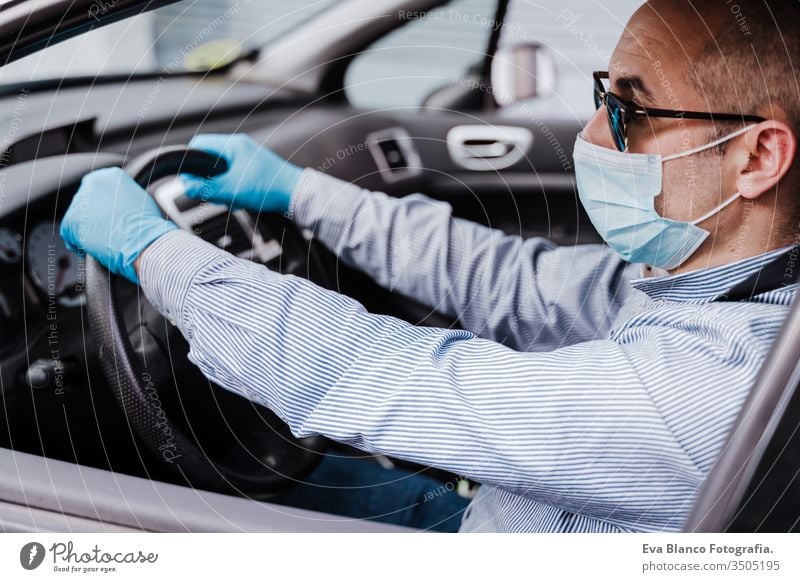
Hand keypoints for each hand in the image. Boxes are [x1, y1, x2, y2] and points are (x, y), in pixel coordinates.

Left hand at [60, 167, 176, 283]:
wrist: (142, 242)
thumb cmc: (147, 225)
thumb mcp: (141, 200)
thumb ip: (125, 196)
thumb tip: (122, 205)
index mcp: (111, 175)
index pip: (101, 189)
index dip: (107, 207)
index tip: (112, 217)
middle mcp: (92, 183)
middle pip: (88, 202)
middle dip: (96, 217)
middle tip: (108, 230)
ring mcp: (80, 202)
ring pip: (79, 218)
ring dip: (89, 230)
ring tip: (105, 241)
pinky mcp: (71, 221)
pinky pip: (70, 234)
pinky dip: (80, 244)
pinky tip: (95, 248)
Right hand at [181, 133, 302, 213]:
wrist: (297, 195)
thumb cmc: (269, 187)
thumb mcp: (232, 190)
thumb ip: (206, 188)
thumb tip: (184, 185)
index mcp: (233, 145)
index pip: (199, 144)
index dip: (190, 161)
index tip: (188, 178)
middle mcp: (240, 147)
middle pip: (209, 160)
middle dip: (208, 179)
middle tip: (214, 193)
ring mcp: (248, 158)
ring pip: (221, 171)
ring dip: (222, 186)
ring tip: (232, 198)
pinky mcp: (254, 170)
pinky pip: (234, 177)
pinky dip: (233, 189)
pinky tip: (240, 200)